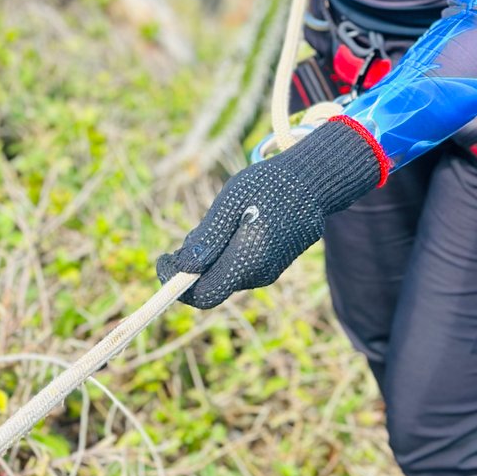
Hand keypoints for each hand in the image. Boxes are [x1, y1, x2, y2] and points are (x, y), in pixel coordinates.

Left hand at [157, 119, 381, 308]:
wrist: (313, 181)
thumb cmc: (269, 184)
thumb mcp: (231, 202)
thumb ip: (207, 238)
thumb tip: (182, 269)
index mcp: (249, 259)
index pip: (204, 295)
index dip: (178, 284)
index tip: (163, 260)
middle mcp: (261, 273)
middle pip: (213, 285)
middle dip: (194, 266)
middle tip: (193, 231)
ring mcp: (270, 271)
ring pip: (226, 275)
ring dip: (212, 257)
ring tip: (220, 220)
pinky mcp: (274, 264)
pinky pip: (241, 267)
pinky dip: (228, 253)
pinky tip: (236, 224)